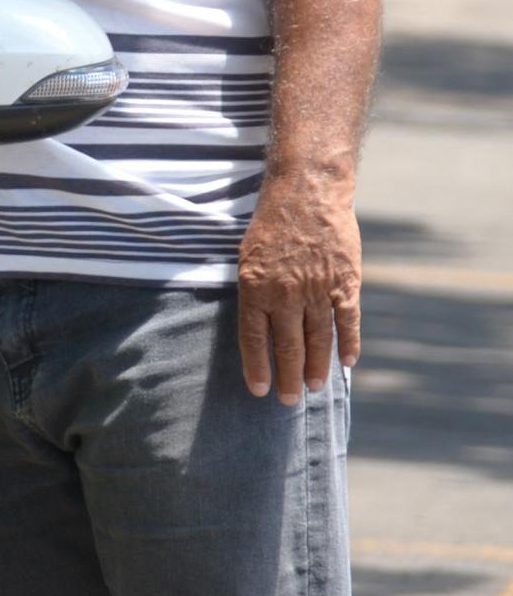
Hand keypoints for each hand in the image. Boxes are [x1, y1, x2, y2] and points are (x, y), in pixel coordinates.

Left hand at [235, 168, 361, 403]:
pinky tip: (346, 364)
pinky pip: (347, 320)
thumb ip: (254, 291)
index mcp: (255, 288)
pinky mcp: (345, 282)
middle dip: (288, 376)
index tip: (260, 390)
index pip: (254, 338)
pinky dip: (348, 343)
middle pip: (287, 345)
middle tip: (289, 401)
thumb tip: (258, 325)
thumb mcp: (247, 257)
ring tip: (314, 388)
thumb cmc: (271, 225)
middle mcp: (285, 293)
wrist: (306, 194)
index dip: (257, 366)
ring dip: (316, 366)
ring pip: (318, 338)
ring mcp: (317, 289)